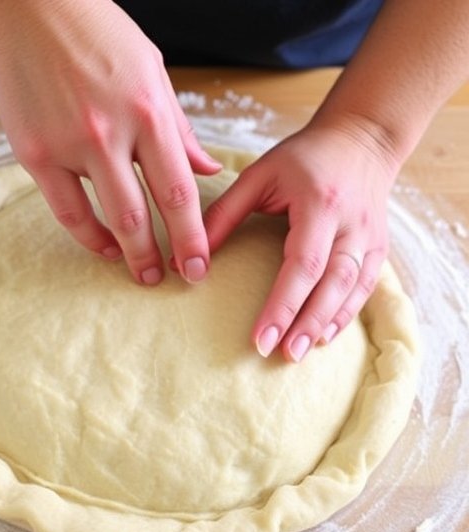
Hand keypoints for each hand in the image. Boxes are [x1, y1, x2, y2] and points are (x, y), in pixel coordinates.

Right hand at [0, 0, 220, 284]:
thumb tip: (208, 169)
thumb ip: (180, 130)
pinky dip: (87, 235)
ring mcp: (69, 144)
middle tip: (169, 280)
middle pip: (143, 214)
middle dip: (160, 256)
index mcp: (149, 111)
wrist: (31, 6)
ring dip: (125, 254)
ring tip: (138, 272)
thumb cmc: (99, 34)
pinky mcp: (34, 152)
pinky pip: (65, 210)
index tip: (199, 266)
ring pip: (104, 218)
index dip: (191, 236)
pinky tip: (102, 245)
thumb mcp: (153, 73)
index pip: (178, 191)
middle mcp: (111, 132)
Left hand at [204, 118, 399, 361]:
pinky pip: (366, 286)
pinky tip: (325, 335)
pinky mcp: (378, 246)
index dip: (282, 304)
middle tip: (281, 356)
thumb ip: (223, 214)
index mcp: (320, 204)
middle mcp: (351, 224)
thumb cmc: (303, 158)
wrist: (361, 140)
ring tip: (299, 352)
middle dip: (305, 323)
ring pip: (352, 289)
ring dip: (326, 324)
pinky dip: (346, 313)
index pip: (302, 263)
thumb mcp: (258, 175)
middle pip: (332, 283)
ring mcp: (370, 236)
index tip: (259, 338)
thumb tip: (188, 260)